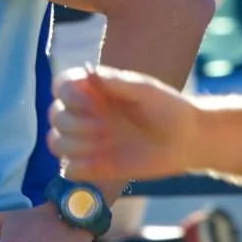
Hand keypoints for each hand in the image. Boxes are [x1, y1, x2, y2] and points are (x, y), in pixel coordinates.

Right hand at [49, 67, 204, 185]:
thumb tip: (89, 71)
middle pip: (55, 116)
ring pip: (56, 143)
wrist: (186, 141)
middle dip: (75, 123)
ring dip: (75, 144)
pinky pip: (70, 170)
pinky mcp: (95, 167)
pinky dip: (78, 168)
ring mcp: (89, 141)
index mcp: (94, 91)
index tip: (91, 103)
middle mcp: (86, 114)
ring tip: (106, 144)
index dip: (68, 95)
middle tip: (106, 128)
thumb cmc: (168, 109)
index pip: (61, 87)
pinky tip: (102, 162)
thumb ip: (117, 82)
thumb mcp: (145, 90)